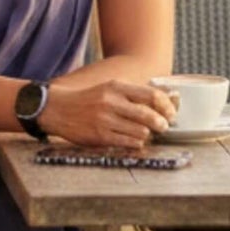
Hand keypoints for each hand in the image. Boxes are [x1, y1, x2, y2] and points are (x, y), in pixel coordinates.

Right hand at [42, 81, 177, 148]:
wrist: (57, 109)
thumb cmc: (87, 100)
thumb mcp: (109, 88)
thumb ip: (134, 94)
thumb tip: (167, 98)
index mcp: (116, 87)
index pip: (152, 96)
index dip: (167, 107)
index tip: (172, 113)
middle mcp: (112, 102)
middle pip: (149, 115)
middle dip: (162, 123)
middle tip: (164, 127)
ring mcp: (105, 120)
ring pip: (141, 131)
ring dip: (148, 135)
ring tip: (146, 134)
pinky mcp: (99, 136)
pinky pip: (128, 143)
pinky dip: (136, 143)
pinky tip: (134, 140)